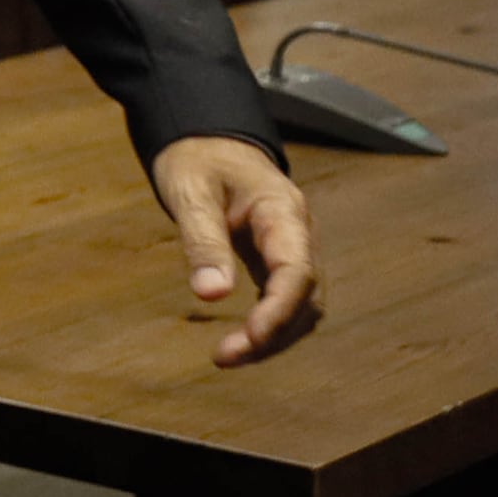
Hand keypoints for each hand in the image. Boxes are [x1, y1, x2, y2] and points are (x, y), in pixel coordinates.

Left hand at [153, 133, 321, 366]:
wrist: (208, 140)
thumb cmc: (198, 158)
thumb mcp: (190, 192)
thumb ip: (202, 241)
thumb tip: (211, 295)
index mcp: (282, 211)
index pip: (297, 270)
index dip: (279, 310)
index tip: (250, 338)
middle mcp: (298, 233)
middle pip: (307, 297)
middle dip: (274, 333)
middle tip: (226, 356)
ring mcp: (292, 247)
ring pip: (303, 305)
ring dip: (274, 336)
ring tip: (228, 356)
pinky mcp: (279, 260)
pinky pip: (287, 299)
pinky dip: (270, 325)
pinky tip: (242, 341)